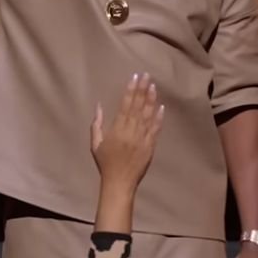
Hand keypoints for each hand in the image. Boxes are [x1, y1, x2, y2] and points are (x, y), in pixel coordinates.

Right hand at [91, 73, 163, 195]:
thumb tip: (99, 106)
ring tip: (153, 85)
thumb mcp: (96, 144)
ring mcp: (142, 138)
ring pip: (147, 115)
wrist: (119, 182)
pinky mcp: (150, 146)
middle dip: (142, 89)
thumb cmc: (105, 163)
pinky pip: (155, 129)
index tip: (134, 77)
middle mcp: (131, 131)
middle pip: (137, 106)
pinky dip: (159, 117)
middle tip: (146, 75)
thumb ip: (97, 124)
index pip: (125, 105)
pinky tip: (161, 106)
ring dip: (150, 99)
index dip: (130, 90)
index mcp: (117, 129)